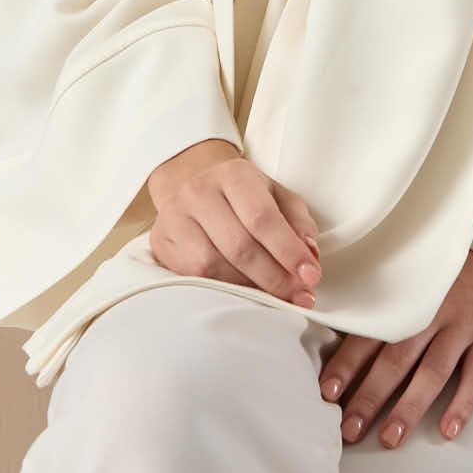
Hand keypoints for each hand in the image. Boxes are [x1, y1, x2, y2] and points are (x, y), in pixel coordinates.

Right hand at [146, 139, 322, 306]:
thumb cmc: (242, 195)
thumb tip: (309, 255)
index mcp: (233, 174)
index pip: (262, 217)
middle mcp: (199, 192)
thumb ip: (297, 222)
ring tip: (274, 297)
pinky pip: (193, 278)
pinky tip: (242, 293)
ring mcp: (175, 217)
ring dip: (249, 289)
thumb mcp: (276, 196)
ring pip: (213, 267)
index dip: (288, 251)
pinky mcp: (161, 243)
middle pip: (238, 246)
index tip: (311, 276)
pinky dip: (222, 290)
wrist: (193, 183)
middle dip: (274, 278)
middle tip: (298, 296)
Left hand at [318, 249, 472, 450]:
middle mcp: (432, 312)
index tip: (327, 394)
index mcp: (406, 298)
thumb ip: (385, 311)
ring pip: (434, 370)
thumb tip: (339, 348)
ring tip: (391, 437)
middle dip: (371, 395)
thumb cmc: (444, 279)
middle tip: (351, 429)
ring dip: (410, 406)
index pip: (370, 333)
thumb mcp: (412, 283)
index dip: (347, 364)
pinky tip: (448, 429)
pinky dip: (463, 404)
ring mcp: (462, 325)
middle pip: (397, 357)